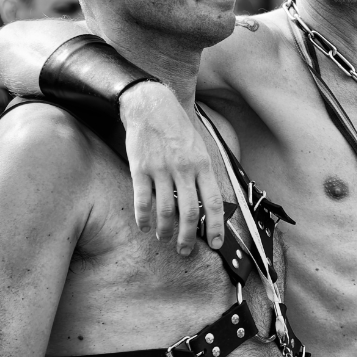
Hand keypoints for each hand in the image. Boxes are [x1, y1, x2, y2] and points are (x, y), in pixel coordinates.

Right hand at [120, 82, 223, 254]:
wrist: (152, 106)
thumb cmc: (178, 129)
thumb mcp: (200, 148)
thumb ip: (204, 174)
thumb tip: (210, 203)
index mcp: (202, 165)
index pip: (213, 202)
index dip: (216, 226)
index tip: (216, 243)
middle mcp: (184, 169)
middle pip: (189, 212)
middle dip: (188, 237)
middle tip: (185, 251)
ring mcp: (161, 169)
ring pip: (164, 211)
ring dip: (165, 231)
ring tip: (164, 239)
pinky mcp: (140, 169)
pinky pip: (142, 200)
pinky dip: (143, 218)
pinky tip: (144, 226)